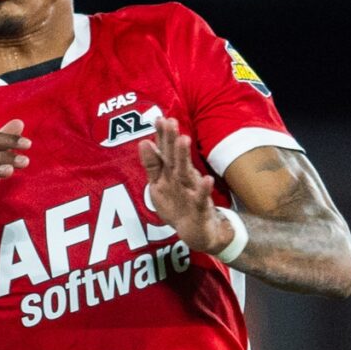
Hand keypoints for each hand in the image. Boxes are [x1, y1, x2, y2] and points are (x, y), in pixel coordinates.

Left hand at [136, 115, 231, 251]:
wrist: (199, 232)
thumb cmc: (178, 204)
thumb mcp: (160, 184)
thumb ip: (153, 164)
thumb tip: (143, 141)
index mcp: (171, 172)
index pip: (165, 151)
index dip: (162, 136)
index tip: (158, 118)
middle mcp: (182, 178)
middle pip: (175, 158)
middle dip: (172, 140)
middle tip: (171, 121)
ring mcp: (192, 191)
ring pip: (187, 173)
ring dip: (184, 158)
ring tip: (184, 140)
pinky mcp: (201, 208)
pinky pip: (202, 199)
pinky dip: (204, 190)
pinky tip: (207, 180)